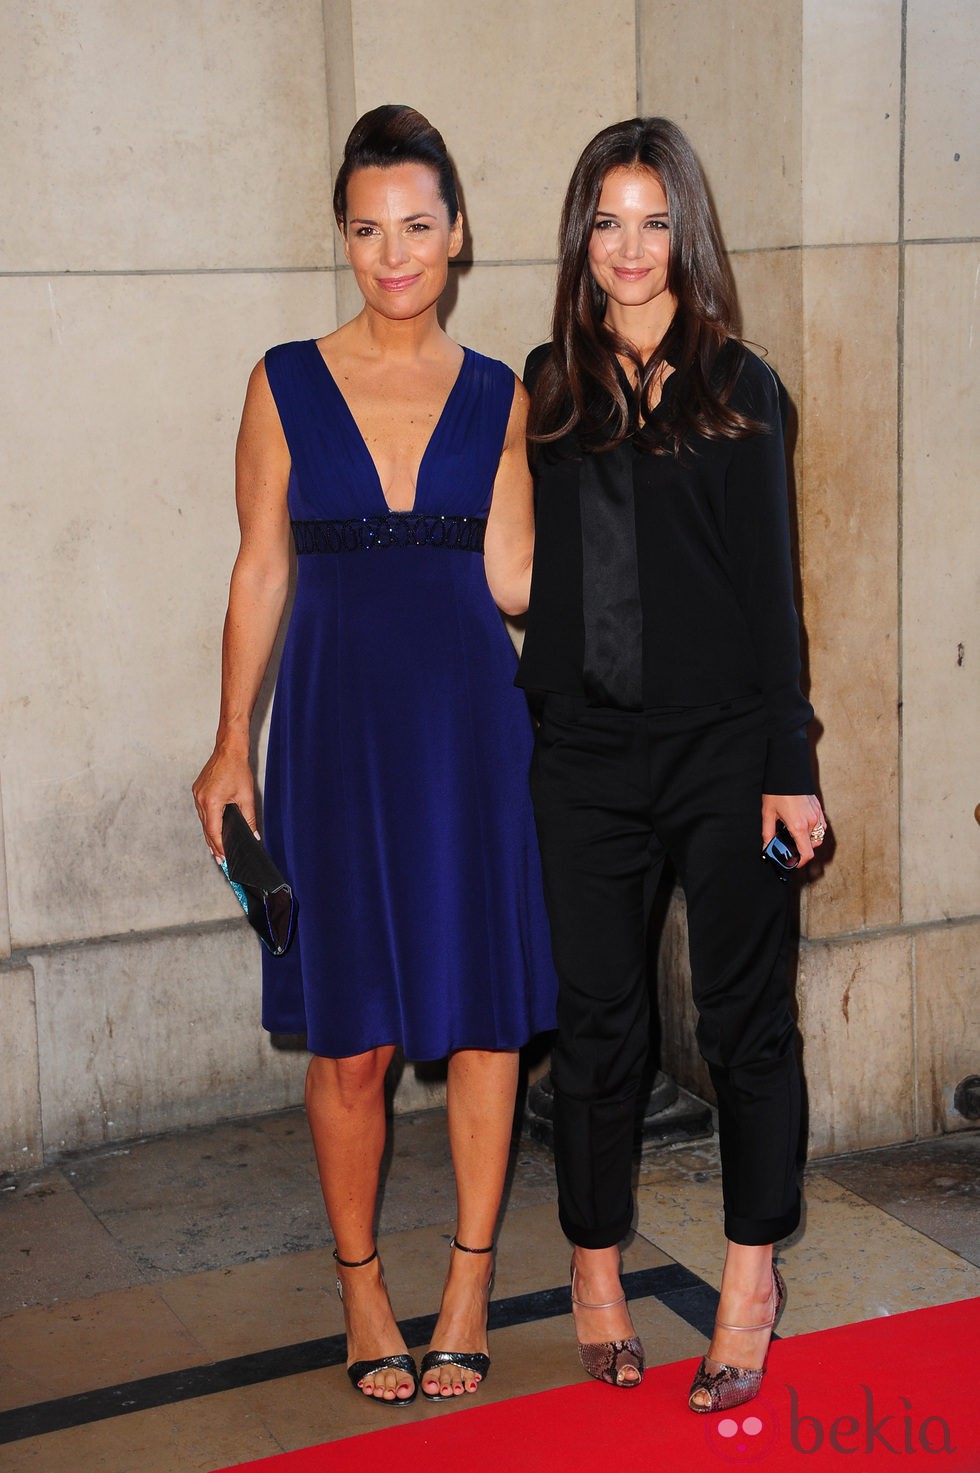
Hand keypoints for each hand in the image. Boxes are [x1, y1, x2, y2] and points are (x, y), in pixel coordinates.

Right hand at [192, 738, 255, 861]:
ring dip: (210, 834)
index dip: (219, 846)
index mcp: (211, 802)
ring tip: (217, 849)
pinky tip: (214, 828)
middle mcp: (200, 799)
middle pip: (206, 829)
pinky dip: (208, 821)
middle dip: (214, 845)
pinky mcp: (197, 791)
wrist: (229, 749)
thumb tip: (253, 836)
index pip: (213, 831)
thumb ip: (249, 819)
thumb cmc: (238, 769)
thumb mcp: (246, 797)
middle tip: (221, 860)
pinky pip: (202, 811)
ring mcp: (197, 794)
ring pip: (203, 821)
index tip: (224, 858)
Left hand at [762, 793, 826, 867]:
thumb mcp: (768, 814)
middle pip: (813, 846)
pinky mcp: (818, 808)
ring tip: (795, 834)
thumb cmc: (777, 792)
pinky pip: (820, 825)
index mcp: (798, 826)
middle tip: (791, 845)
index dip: (801, 862)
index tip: (795, 862)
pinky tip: (802, 824)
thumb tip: (766, 847)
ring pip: (818, 836)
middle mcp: (811, 822)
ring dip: (809, 839)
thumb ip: (768, 833)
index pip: (807, 853)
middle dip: (803, 849)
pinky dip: (814, 829)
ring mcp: (817, 815)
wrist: (788, 772)